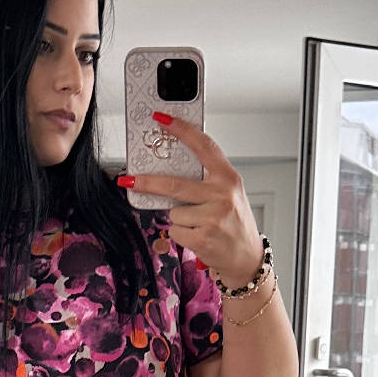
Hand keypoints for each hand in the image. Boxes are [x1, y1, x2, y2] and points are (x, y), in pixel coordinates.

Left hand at [119, 113, 264, 287]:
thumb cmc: (235, 223)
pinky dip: (181, 235)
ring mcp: (214, 217)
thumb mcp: (228, 194)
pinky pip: (175, 231)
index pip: (203, 146)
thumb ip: (206, 180)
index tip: (162, 119)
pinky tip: (198, 236)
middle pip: (175, 184)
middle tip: (130, 179)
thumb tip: (168, 170)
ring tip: (199, 224)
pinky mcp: (204, 238)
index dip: (181, 130)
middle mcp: (223, 195)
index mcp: (229, 178)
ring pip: (174, 212)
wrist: (247, 257)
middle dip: (148, 182)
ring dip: (179, 219)